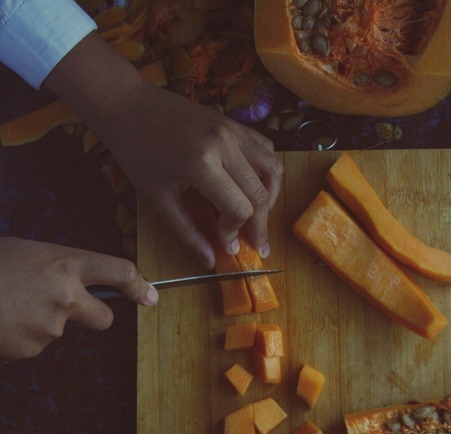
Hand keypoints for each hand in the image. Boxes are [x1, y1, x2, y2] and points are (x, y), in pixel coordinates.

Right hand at [0, 237, 157, 360]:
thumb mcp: (24, 252)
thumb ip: (55, 268)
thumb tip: (71, 282)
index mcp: (64, 263)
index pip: (119, 272)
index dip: (140, 285)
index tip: (150, 296)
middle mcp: (66, 296)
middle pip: (105, 318)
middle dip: (95, 316)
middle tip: (68, 308)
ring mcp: (51, 327)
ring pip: (59, 330)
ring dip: (40, 322)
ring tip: (8, 306)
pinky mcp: (32, 349)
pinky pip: (34, 344)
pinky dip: (20, 336)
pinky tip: (1, 321)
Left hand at [45, 32, 283, 268]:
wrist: (130, 106)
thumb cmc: (138, 154)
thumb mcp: (158, 199)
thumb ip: (188, 232)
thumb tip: (209, 261)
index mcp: (202, 164)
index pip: (239, 208)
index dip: (237, 232)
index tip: (228, 246)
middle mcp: (225, 144)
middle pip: (261, 194)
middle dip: (260, 225)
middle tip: (257, 245)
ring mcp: (233, 130)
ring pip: (273, 170)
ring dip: (270, 197)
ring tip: (258, 216)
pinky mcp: (235, 123)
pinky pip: (266, 149)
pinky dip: (266, 172)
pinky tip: (253, 187)